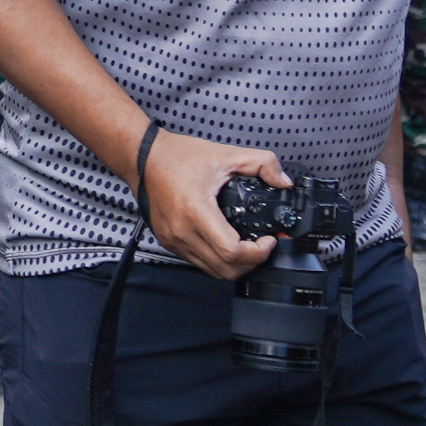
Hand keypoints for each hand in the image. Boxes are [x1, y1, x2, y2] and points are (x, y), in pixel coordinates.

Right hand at [133, 130, 283, 280]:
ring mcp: (173, 239)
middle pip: (226, 269)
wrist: (141, 157)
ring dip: (234, 264)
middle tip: (261, 245)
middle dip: (252, 262)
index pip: (232, 252)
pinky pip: (198, 262)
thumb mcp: (226, 154)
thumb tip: (283, 181)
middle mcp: (182, 230)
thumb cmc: (176, 156)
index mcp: (196, 210)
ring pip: (212, 271)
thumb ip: (262, 163)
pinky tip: (224, 242)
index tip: (268, 240)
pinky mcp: (168, 241)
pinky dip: (216, 259)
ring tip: (245, 246)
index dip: (258, 252)